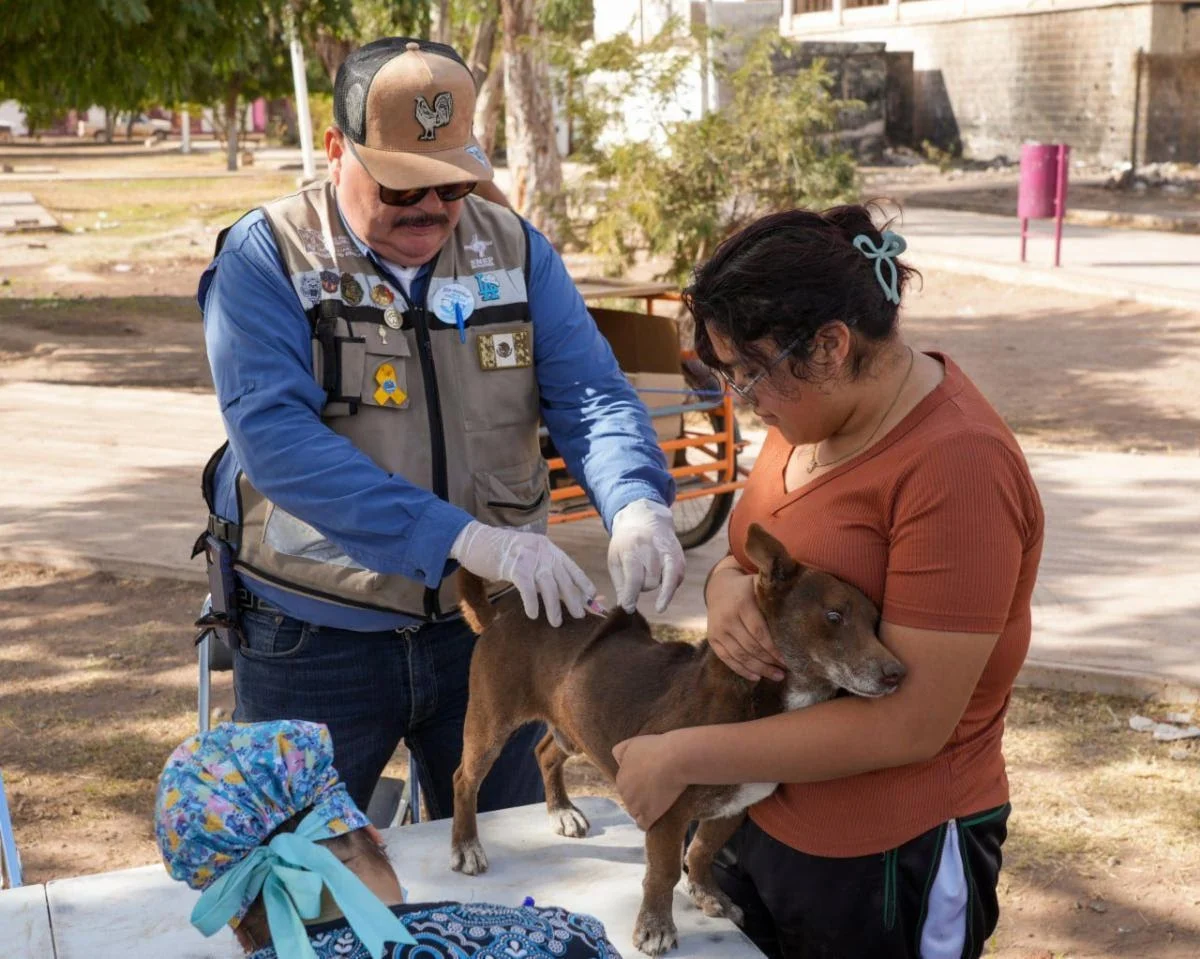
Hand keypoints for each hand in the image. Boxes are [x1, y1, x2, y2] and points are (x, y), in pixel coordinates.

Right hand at [450, 521, 594, 627]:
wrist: (474, 539)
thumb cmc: (498, 550)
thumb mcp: (526, 554)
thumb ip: (540, 566)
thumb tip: (555, 588)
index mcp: (547, 547)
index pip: (570, 566)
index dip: (582, 582)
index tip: (592, 596)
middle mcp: (542, 550)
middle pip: (563, 578)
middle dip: (573, 599)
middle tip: (579, 616)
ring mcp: (529, 557)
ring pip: (548, 586)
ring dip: (554, 606)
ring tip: (556, 623)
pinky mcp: (513, 565)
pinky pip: (527, 588)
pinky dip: (531, 603)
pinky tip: (532, 614)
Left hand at [606, 499, 685, 612]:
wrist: (645, 519)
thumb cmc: (626, 544)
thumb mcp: (615, 559)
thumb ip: (620, 584)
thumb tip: (624, 607)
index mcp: (632, 548)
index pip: (634, 578)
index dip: (631, 596)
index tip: (628, 608)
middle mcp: (652, 549)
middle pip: (650, 582)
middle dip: (642, 586)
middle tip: (636, 576)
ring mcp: (668, 551)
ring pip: (664, 582)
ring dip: (654, 584)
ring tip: (647, 574)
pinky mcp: (679, 556)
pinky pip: (676, 579)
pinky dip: (669, 587)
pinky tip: (661, 585)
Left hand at [612, 733, 685, 829]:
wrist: (674, 759)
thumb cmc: (656, 748)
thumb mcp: (632, 743)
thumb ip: (620, 751)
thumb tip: (617, 760)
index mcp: (620, 778)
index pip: (626, 786)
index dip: (638, 784)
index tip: (650, 779)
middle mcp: (624, 793)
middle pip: (630, 800)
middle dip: (640, 797)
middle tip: (657, 788)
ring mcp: (635, 806)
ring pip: (636, 812)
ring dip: (644, 809)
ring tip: (660, 801)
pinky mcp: (648, 816)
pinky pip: (643, 825)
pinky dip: (649, 822)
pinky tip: (657, 817)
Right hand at [706, 566, 784, 681]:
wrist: (719, 588)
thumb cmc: (749, 589)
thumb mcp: (760, 585)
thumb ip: (776, 596)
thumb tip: (803, 610)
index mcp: (742, 603)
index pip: (760, 632)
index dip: (774, 648)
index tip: (789, 658)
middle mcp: (727, 617)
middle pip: (751, 646)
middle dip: (770, 661)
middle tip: (785, 671)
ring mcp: (718, 629)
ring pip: (740, 655)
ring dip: (760, 669)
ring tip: (777, 676)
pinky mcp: (712, 639)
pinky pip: (727, 659)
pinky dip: (742, 670)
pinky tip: (756, 677)